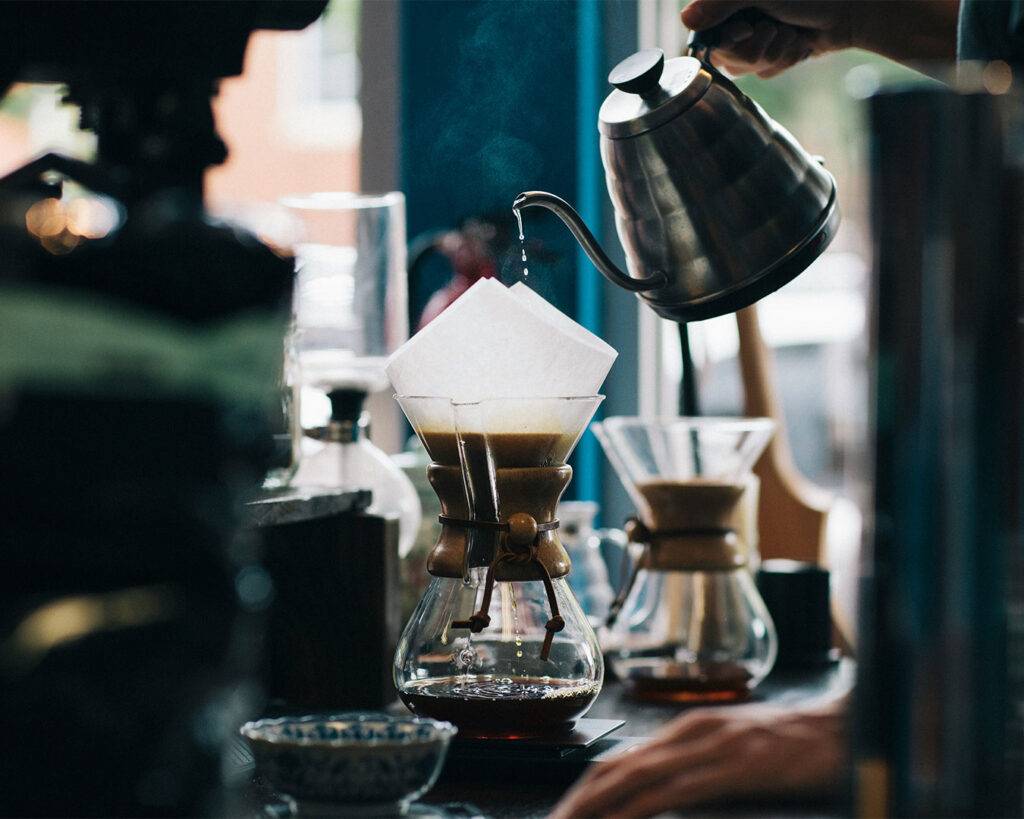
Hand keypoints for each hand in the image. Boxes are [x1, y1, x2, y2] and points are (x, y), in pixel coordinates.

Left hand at [549, 697, 847, 818]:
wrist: (844, 726)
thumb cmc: (792, 745)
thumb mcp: (733, 750)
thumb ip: (696, 765)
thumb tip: (659, 792)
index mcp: (685, 729)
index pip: (618, 760)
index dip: (584, 789)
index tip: (562, 814)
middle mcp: (688, 732)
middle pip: (613, 769)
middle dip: (576, 802)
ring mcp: (708, 748)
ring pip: (632, 778)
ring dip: (593, 807)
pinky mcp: (731, 767)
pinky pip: (671, 792)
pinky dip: (635, 810)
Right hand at [681, 1, 852, 77]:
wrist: (852, 10)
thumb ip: (721, 3)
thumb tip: (685, 18)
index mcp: (728, 2)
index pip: (705, 36)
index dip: (728, 40)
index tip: (749, 27)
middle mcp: (736, 18)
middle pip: (726, 58)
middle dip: (757, 49)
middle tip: (776, 28)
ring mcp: (754, 37)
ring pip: (747, 69)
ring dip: (776, 54)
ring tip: (792, 34)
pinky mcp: (771, 52)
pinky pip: (766, 72)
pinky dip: (787, 59)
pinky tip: (799, 43)